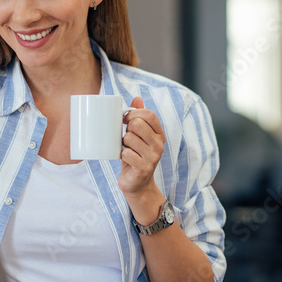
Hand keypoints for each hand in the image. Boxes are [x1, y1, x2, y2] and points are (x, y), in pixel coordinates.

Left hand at [119, 97, 165, 218]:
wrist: (137, 184)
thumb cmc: (136, 156)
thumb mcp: (139, 136)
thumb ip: (139, 116)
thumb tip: (137, 97)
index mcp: (159, 134)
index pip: (149, 114)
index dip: (134, 113)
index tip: (125, 119)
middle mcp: (159, 144)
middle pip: (137, 124)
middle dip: (126, 129)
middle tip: (126, 138)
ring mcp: (153, 157)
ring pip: (129, 138)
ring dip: (122, 143)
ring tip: (126, 150)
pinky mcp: (144, 168)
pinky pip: (126, 153)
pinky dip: (121, 155)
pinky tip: (126, 160)